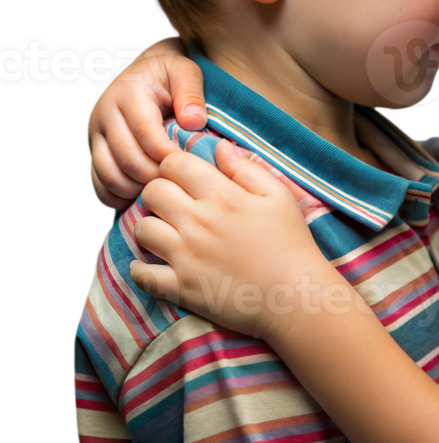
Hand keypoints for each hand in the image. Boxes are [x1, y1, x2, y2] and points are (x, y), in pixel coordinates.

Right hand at [87, 34, 205, 208]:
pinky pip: (99, 185)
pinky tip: (144, 198)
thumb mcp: (185, 71)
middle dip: (157, 176)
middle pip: (127, 159)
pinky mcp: (94, 152)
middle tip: (182, 184)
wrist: (145, 72)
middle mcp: (104, 116)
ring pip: (110, 176)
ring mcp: (96, 136)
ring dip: (139, 190)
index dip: (168, 154)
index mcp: (127, 94)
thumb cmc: (169, 74)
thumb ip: (191, 92)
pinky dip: (119, 197)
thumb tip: (194, 122)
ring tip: (166, 191)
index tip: (189, 166)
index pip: (145, 133)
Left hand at [129, 139, 331, 340]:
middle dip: (158, 192)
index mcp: (222, 196)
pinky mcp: (182, 287)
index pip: (174, 165)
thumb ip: (246, 168)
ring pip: (142, 230)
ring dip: (150, 228)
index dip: (174, 166)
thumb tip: (219, 147)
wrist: (294, 296)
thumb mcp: (279, 197)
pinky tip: (151, 265)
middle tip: (172, 203)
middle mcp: (198, 223)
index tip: (184, 177)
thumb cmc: (291, 243)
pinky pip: (141, 275)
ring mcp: (186, 256)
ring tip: (166, 233)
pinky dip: (140, 270)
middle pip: (152, 193)